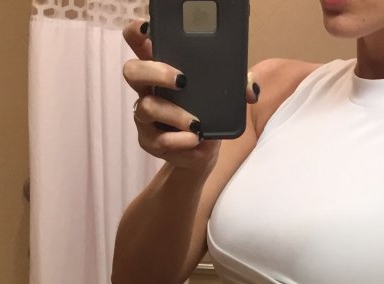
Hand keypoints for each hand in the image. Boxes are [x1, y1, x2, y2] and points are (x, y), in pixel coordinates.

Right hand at [122, 22, 258, 172]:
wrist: (201, 153)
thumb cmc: (207, 114)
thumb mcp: (222, 96)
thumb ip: (237, 86)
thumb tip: (251, 90)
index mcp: (160, 68)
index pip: (137, 43)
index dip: (137, 33)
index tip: (148, 29)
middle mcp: (147, 90)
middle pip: (132, 71)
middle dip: (155, 72)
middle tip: (182, 81)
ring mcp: (145, 117)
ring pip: (148, 108)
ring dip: (175, 114)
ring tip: (197, 124)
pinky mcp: (150, 142)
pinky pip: (160, 140)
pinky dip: (181, 141)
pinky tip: (195, 140)